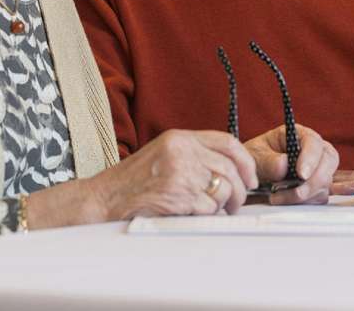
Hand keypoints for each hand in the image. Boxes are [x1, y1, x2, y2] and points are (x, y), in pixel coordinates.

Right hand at [84, 130, 256, 219]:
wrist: (103, 199)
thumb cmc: (131, 182)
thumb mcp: (164, 155)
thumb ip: (193, 155)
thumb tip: (230, 171)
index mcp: (180, 137)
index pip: (227, 142)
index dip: (245, 161)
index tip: (250, 176)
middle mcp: (182, 151)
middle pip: (229, 168)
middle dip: (240, 189)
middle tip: (237, 202)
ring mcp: (180, 172)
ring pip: (223, 189)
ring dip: (223, 205)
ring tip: (212, 210)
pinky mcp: (178, 196)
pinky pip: (209, 208)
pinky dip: (208, 215)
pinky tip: (195, 215)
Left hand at [245, 124, 338, 204]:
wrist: (251, 174)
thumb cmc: (256, 159)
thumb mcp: (255, 155)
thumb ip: (268, 161)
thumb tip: (284, 165)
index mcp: (299, 135)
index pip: (314, 142)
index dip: (311, 158)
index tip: (301, 174)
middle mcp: (313, 151)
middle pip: (329, 161)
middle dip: (314, 180)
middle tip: (297, 193)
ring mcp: (317, 169)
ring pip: (326, 182)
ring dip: (305, 194)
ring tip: (278, 197)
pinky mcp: (316, 186)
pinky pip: (320, 196)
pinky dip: (305, 202)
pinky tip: (286, 200)